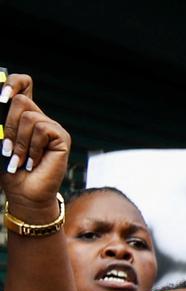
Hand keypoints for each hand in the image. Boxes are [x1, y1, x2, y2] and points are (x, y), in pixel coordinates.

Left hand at [2, 74, 68, 223]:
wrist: (24, 194)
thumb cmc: (8, 170)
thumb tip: (0, 102)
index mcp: (23, 115)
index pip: (23, 83)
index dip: (12, 83)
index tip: (1, 96)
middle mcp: (40, 118)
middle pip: (20, 100)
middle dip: (7, 126)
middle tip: (8, 149)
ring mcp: (52, 127)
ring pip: (28, 116)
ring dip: (18, 142)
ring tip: (20, 160)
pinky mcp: (62, 138)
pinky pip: (41, 129)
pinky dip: (32, 147)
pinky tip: (33, 161)